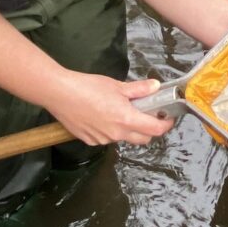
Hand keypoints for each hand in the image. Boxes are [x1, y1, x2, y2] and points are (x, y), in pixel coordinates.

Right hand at [48, 75, 173, 145]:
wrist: (60, 94)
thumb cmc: (89, 86)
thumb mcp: (117, 85)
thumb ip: (139, 89)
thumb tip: (156, 87)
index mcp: (126, 119)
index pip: (155, 130)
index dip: (165, 124)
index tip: (168, 117)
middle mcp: (116, 134)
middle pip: (143, 139)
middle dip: (149, 129)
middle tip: (148, 114)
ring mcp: (102, 140)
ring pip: (124, 138)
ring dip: (128, 129)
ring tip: (120, 111)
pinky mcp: (90, 141)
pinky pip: (107, 138)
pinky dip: (111, 130)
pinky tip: (102, 115)